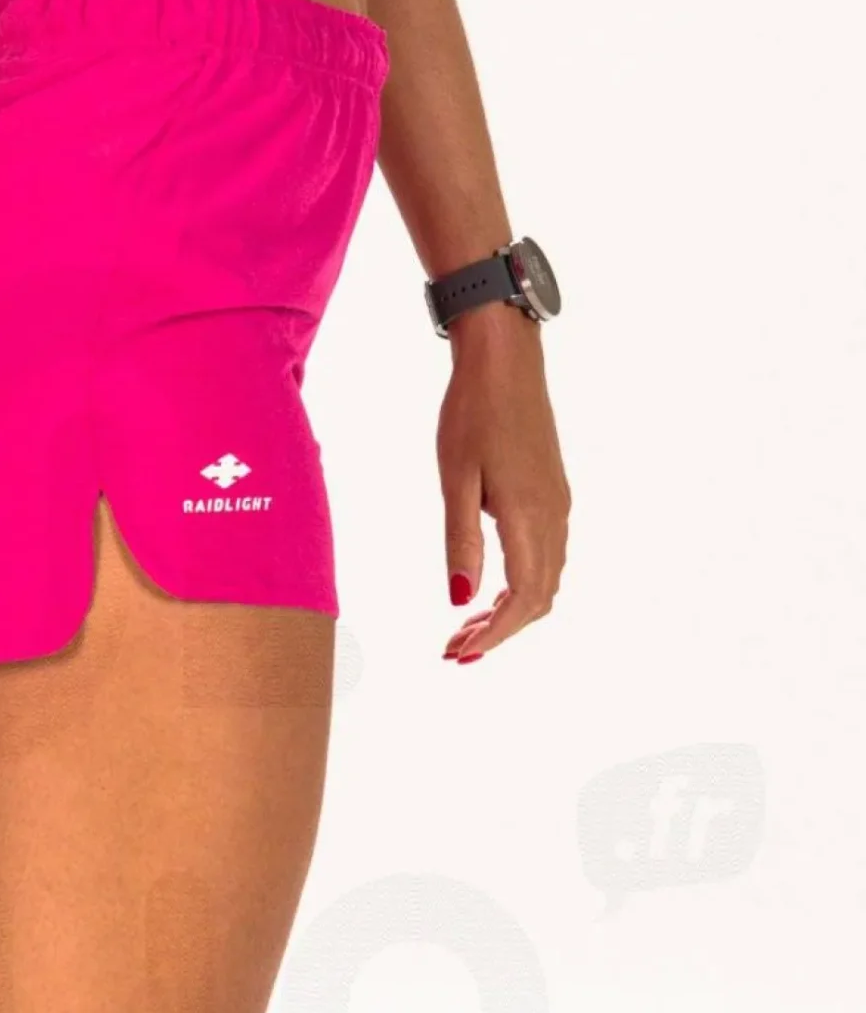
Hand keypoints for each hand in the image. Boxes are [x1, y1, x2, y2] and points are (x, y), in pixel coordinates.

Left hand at [437, 307, 569, 663]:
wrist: (506, 359)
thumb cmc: (472, 412)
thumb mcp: (455, 479)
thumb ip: (460, 542)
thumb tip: (459, 600)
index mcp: (529, 516)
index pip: (522, 598)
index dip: (494, 634)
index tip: (458, 653)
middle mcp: (554, 516)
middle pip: (539, 598)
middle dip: (500, 631)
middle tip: (455, 648)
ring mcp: (558, 506)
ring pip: (546, 580)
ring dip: (510, 612)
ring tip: (467, 626)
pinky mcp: (553, 494)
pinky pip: (546, 557)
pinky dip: (521, 586)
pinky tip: (489, 588)